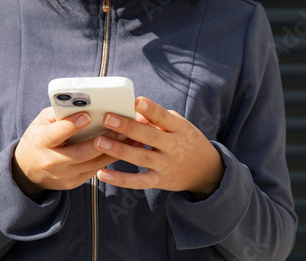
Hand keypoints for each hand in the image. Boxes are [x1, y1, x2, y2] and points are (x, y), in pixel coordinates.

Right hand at [12, 107, 124, 197]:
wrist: (28, 173)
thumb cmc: (38, 140)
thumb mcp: (41, 123)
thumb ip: (60, 113)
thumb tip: (84, 102)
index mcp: (41, 142)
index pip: (56, 134)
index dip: (71, 125)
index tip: (87, 115)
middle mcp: (52, 161)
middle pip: (81, 153)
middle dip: (104, 140)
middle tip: (122, 127)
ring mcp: (65, 175)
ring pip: (94, 163)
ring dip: (115, 150)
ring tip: (131, 137)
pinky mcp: (75, 182)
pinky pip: (97, 169)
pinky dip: (112, 158)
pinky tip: (126, 148)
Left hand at [94, 97, 224, 196]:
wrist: (206, 170)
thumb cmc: (186, 141)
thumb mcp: (179, 126)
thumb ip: (157, 119)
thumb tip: (132, 113)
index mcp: (179, 129)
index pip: (164, 117)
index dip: (151, 110)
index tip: (137, 101)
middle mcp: (174, 147)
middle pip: (149, 136)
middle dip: (128, 127)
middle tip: (108, 118)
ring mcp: (166, 165)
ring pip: (141, 158)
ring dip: (119, 150)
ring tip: (99, 142)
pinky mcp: (160, 181)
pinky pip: (139, 181)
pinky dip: (121, 179)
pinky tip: (103, 174)